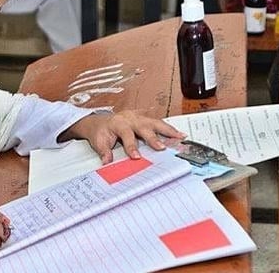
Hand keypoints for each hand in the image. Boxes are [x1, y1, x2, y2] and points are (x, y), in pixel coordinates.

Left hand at [60, 110, 185, 163]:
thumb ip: (104, 151)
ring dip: (168, 130)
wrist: (99, 122)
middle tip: (161, 148)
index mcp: (118, 123)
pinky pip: (159, 123)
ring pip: (155, 122)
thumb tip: (106, 161)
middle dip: (153, 138)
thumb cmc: (101, 132)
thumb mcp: (99, 141)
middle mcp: (130, 118)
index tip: (136, 157)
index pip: (126, 134)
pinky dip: (170, 129)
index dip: (131, 146)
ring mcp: (139, 117)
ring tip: (180, 137)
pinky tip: (179, 134)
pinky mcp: (146, 118)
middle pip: (144, 126)